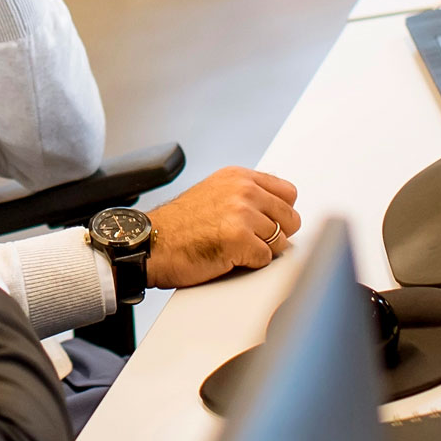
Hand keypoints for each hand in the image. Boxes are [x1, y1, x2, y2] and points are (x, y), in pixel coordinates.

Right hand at [145, 168, 300, 286]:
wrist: (149, 243)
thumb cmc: (176, 227)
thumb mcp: (212, 194)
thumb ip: (244, 195)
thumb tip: (276, 210)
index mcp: (237, 176)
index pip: (288, 192)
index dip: (280, 213)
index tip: (267, 223)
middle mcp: (242, 190)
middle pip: (291, 218)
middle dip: (275, 234)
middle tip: (248, 240)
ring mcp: (242, 213)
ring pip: (281, 241)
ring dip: (261, 250)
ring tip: (233, 248)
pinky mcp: (239, 239)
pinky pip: (265, 259)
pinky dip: (249, 264)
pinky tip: (227, 257)